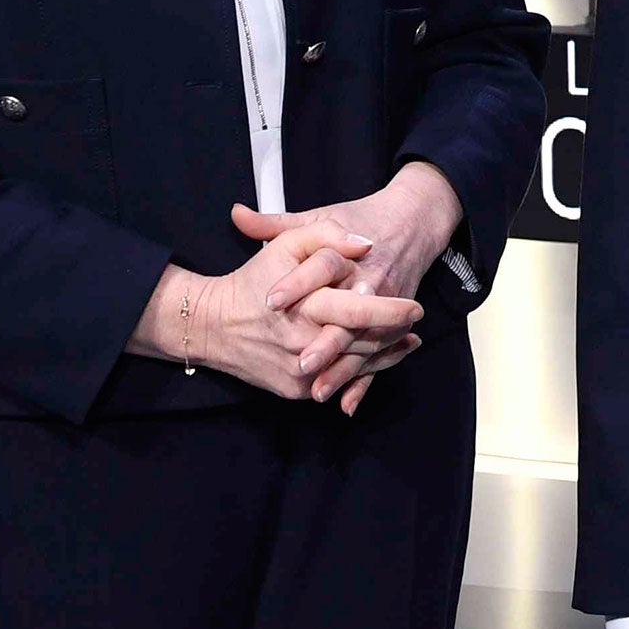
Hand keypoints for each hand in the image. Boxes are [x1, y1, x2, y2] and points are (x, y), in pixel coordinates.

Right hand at [127, 228, 421, 401]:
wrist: (212, 325)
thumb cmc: (254, 279)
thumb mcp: (287, 244)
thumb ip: (327, 236)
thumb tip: (365, 244)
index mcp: (306, 308)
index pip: (360, 313)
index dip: (392, 312)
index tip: (416, 307)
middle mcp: (304, 346)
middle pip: (363, 344)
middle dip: (394, 334)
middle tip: (416, 321)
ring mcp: (300, 374)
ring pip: (354, 367)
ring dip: (385, 354)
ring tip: (409, 340)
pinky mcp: (296, 391)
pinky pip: (338, 384)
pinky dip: (363, 373)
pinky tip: (384, 358)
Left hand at [233, 161, 462, 413]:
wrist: (412, 223)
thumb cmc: (359, 219)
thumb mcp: (319, 216)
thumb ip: (277, 222)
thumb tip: (236, 216)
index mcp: (349, 252)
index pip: (323, 265)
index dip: (296, 283)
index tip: (270, 300)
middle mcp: (371, 279)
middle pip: (350, 312)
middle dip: (327, 341)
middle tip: (301, 362)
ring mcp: (385, 304)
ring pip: (365, 342)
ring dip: (343, 369)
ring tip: (316, 390)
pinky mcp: (395, 323)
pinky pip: (379, 356)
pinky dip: (364, 382)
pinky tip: (345, 404)